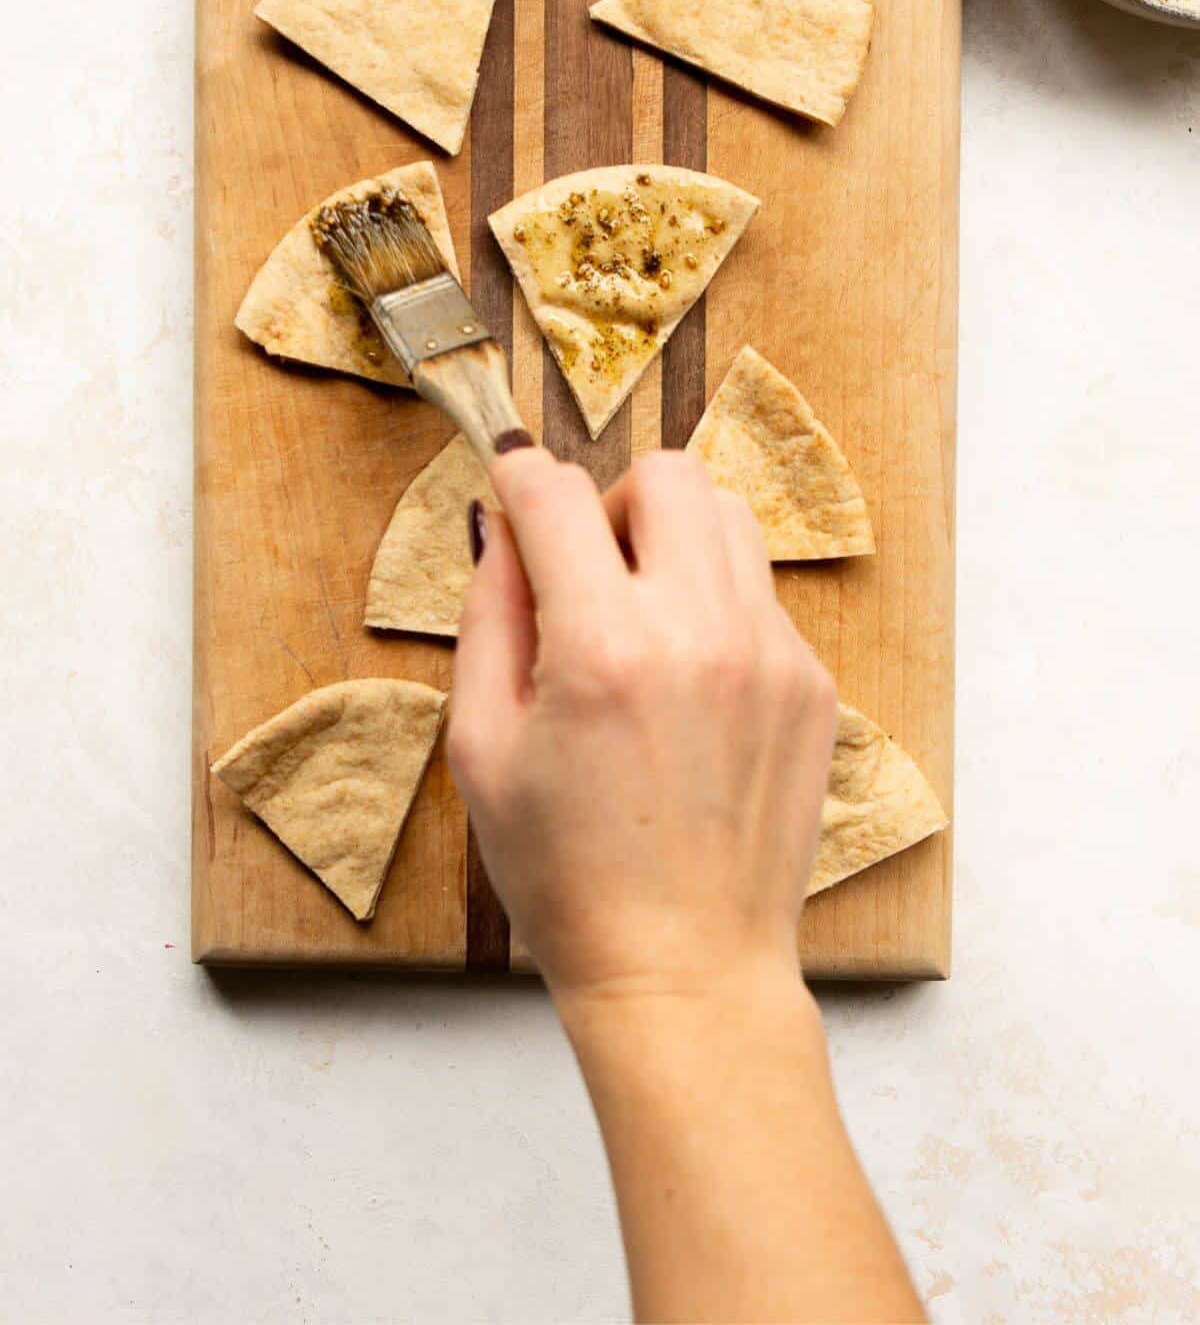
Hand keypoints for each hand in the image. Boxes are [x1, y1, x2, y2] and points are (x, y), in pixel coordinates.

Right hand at [449, 447, 837, 1006]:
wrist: (686, 968)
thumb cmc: (568, 875)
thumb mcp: (482, 747)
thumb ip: (490, 617)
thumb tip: (503, 530)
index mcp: (603, 648)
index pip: (557, 495)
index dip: (519, 475)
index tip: (510, 481)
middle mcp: (700, 631)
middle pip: (666, 475)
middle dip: (611, 500)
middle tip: (586, 568)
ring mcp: (772, 654)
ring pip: (728, 518)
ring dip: (673, 540)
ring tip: (641, 619)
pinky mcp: (812, 684)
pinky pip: (760, 594)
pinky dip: (715, 605)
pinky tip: (687, 685)